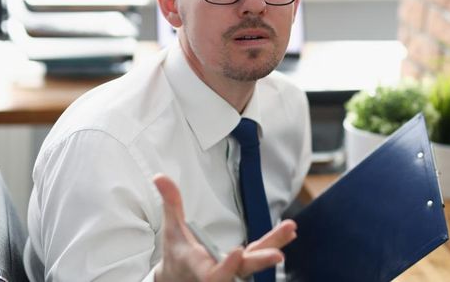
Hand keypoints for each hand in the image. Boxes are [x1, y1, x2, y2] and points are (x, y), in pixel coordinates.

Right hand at [152, 174, 296, 281]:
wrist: (180, 277)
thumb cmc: (178, 253)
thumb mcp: (172, 229)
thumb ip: (171, 203)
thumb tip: (160, 177)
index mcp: (199, 266)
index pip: (214, 273)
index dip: (227, 266)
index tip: (238, 252)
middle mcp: (219, 272)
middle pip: (243, 270)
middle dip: (260, 262)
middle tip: (277, 255)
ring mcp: (234, 270)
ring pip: (256, 262)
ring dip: (274, 246)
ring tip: (290, 229)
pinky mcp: (244, 265)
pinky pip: (260, 256)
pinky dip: (274, 244)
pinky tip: (289, 233)